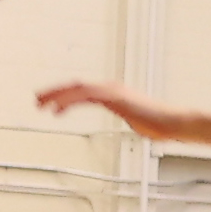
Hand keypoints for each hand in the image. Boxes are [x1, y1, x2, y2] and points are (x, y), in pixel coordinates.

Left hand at [35, 80, 184, 139]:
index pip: (83, 91)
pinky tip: (57, 110)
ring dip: (56, 96)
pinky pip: (86, 97)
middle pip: (76, 86)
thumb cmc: (159, 125)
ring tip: (40, 105)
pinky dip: (69, 102)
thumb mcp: (138, 121)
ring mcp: (112, 91)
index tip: (49, 103)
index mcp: (113, 93)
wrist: (173, 122)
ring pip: (77, 90)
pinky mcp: (114, 98)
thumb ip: (130, 119)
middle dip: (55, 92)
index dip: (65, 95)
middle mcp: (110, 88)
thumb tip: (133, 125)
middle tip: (36, 100)